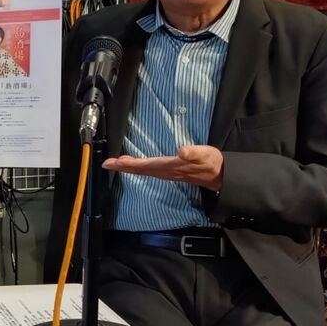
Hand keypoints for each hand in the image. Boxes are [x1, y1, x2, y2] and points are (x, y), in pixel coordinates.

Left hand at [102, 145, 223, 191]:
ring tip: (117, 163)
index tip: (111, 163)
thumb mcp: (204, 154)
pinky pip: (149, 169)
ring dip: (129, 167)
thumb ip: (193, 152)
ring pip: (143, 170)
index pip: (142, 165)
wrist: (219, 174)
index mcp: (168, 166)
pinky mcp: (170, 171)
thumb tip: (181, 151)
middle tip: (107, 163)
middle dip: (122, 166)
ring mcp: (166, 172)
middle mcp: (164, 171)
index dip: (126, 164)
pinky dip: (139, 166)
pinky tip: (135, 163)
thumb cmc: (211, 162)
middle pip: (139, 169)